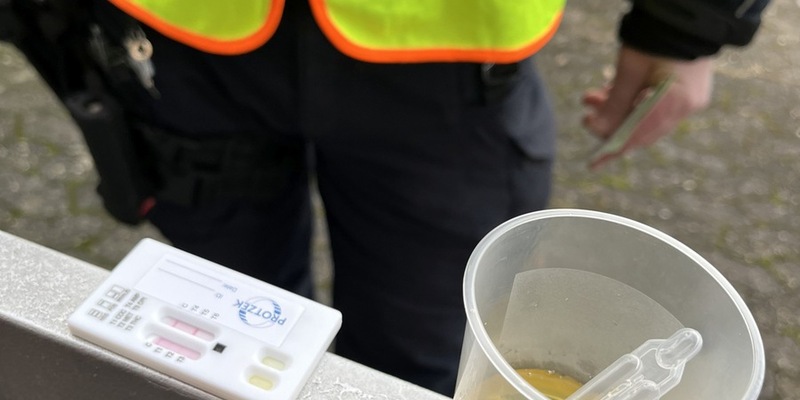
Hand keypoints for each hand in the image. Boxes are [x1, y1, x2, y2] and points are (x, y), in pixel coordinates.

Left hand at [582, 46, 713, 169]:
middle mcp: (687, 106)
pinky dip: (634, 103)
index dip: (613, 150)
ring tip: (592, 96)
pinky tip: (612, 91)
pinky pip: (656, 106)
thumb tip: (597, 130)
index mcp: (674, 102)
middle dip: (611, 124)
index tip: (593, 163)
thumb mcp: (628, 72)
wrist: (687, 13)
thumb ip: (613, 104)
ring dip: (618, 110)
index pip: (638, 137)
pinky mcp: (688, 91)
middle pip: (642, 130)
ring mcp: (691, 99)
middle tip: (586, 116)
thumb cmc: (655, 39)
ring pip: (647, 117)